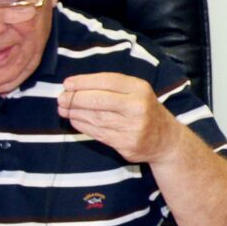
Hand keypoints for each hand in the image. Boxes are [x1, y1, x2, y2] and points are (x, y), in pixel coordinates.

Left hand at [58, 73, 185, 164]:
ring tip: (63, 109)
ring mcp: (133, 127)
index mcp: (140, 89)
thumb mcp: (136, 92)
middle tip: (61, 98)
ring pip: (96, 118)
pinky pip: (99, 134)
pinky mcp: (127, 144)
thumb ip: (111, 88)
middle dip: (76, 99)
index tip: (67, 83)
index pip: (107, 81)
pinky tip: (75, 121)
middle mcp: (138, 107)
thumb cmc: (144, 110)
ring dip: (75, 113)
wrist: (166, 140)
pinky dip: (83, 126)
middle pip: (100, 100)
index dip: (84, 82)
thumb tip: (74, 87)